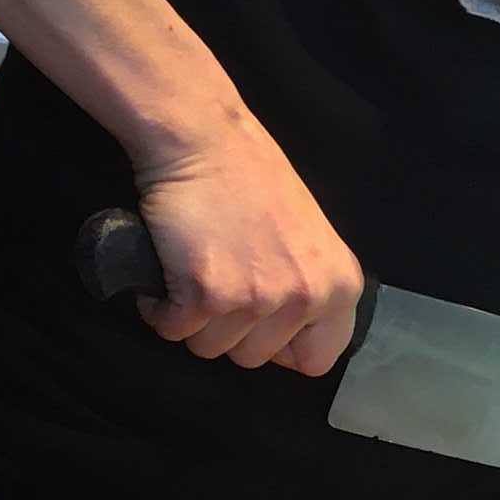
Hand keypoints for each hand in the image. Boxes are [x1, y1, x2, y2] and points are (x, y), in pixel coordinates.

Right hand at [132, 115, 363, 376]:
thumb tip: (288, 343)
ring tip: (196, 265)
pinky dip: (160, 305)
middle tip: (221, 273)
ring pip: (209, 348)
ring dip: (192, 316)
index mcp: (339, 285)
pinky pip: (172, 329)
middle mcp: (305, 297)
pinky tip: (169, 266)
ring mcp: (256, 298)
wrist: (204, 138)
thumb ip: (307, 287)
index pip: (316, 361)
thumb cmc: (251, 177)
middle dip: (228, 327)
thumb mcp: (308, 236)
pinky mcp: (206, 294)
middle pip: (253, 359)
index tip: (259, 319)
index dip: (280, 345)